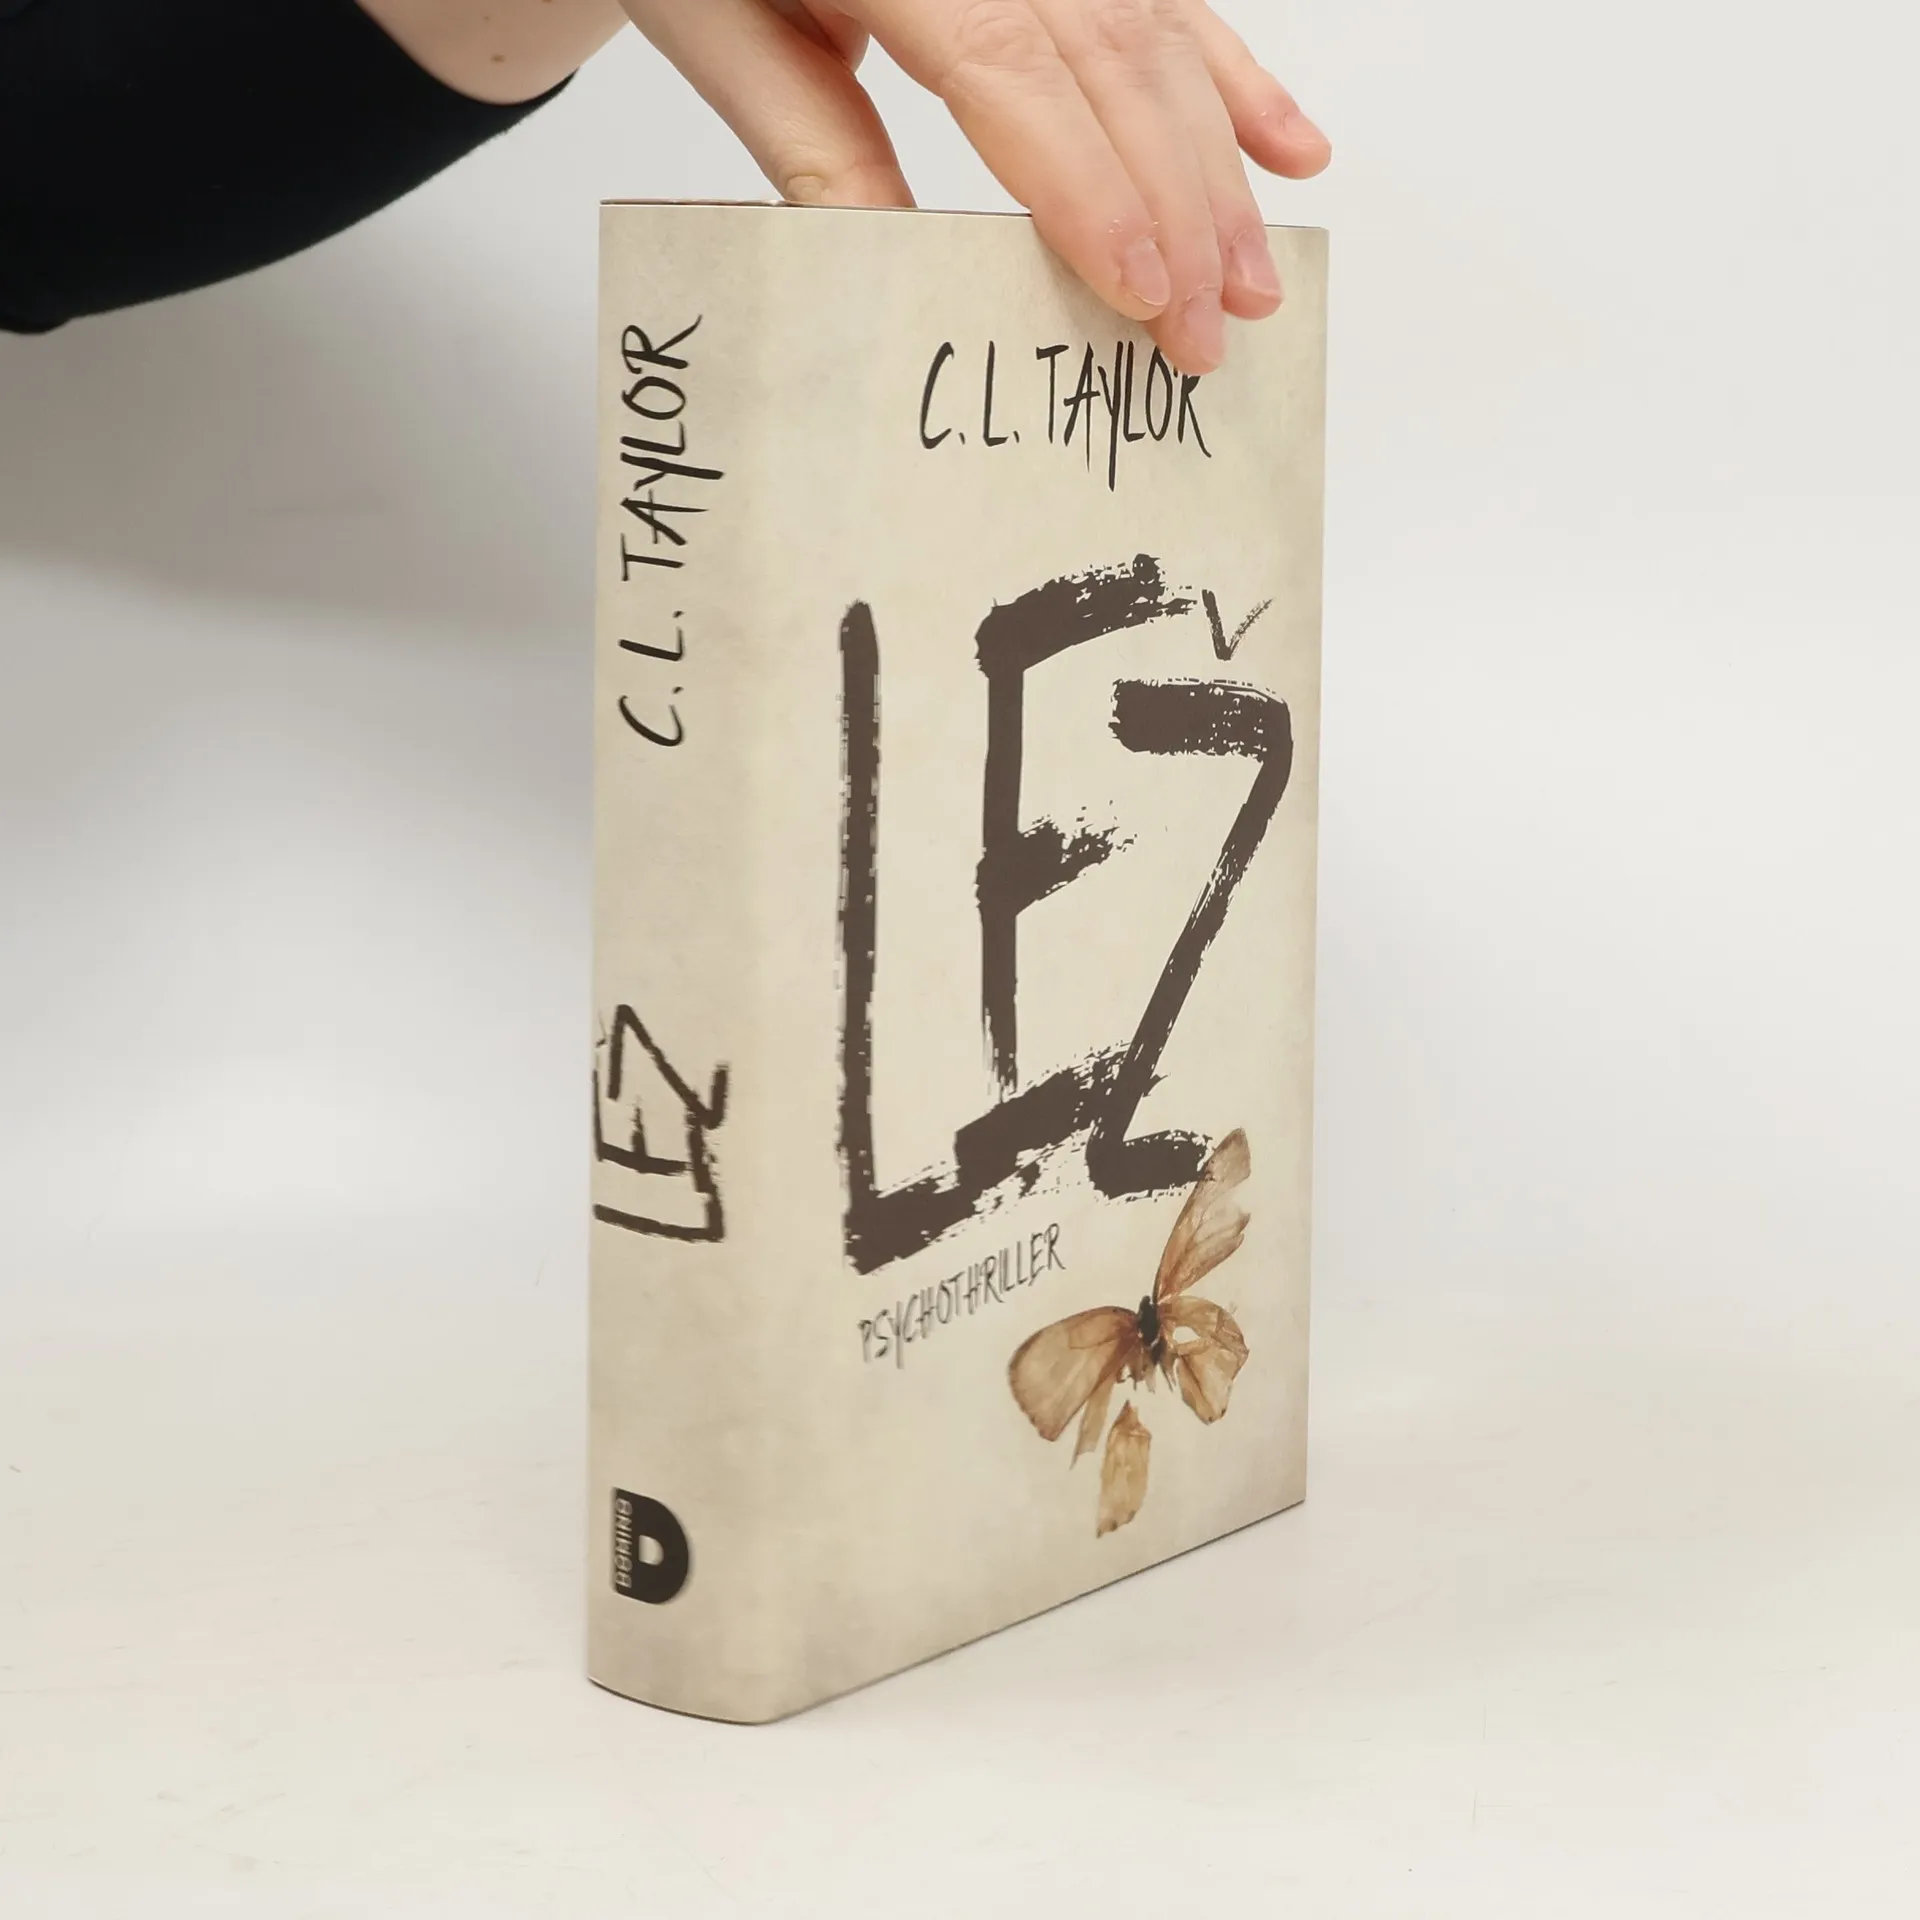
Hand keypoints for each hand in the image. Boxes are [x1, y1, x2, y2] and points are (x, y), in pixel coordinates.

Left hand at [621, 0, 1329, 372]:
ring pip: (1159, 41)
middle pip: (1114, 65)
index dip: (1091, 188)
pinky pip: (1169, 1)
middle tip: (1206, 333)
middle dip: (1177, 210)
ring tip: (1251, 278)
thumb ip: (816, 143)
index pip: (1014, 71)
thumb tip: (906, 272)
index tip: (1141, 291)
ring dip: (1220, 167)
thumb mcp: (725, 36)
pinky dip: (1234, 76)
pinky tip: (1288, 146)